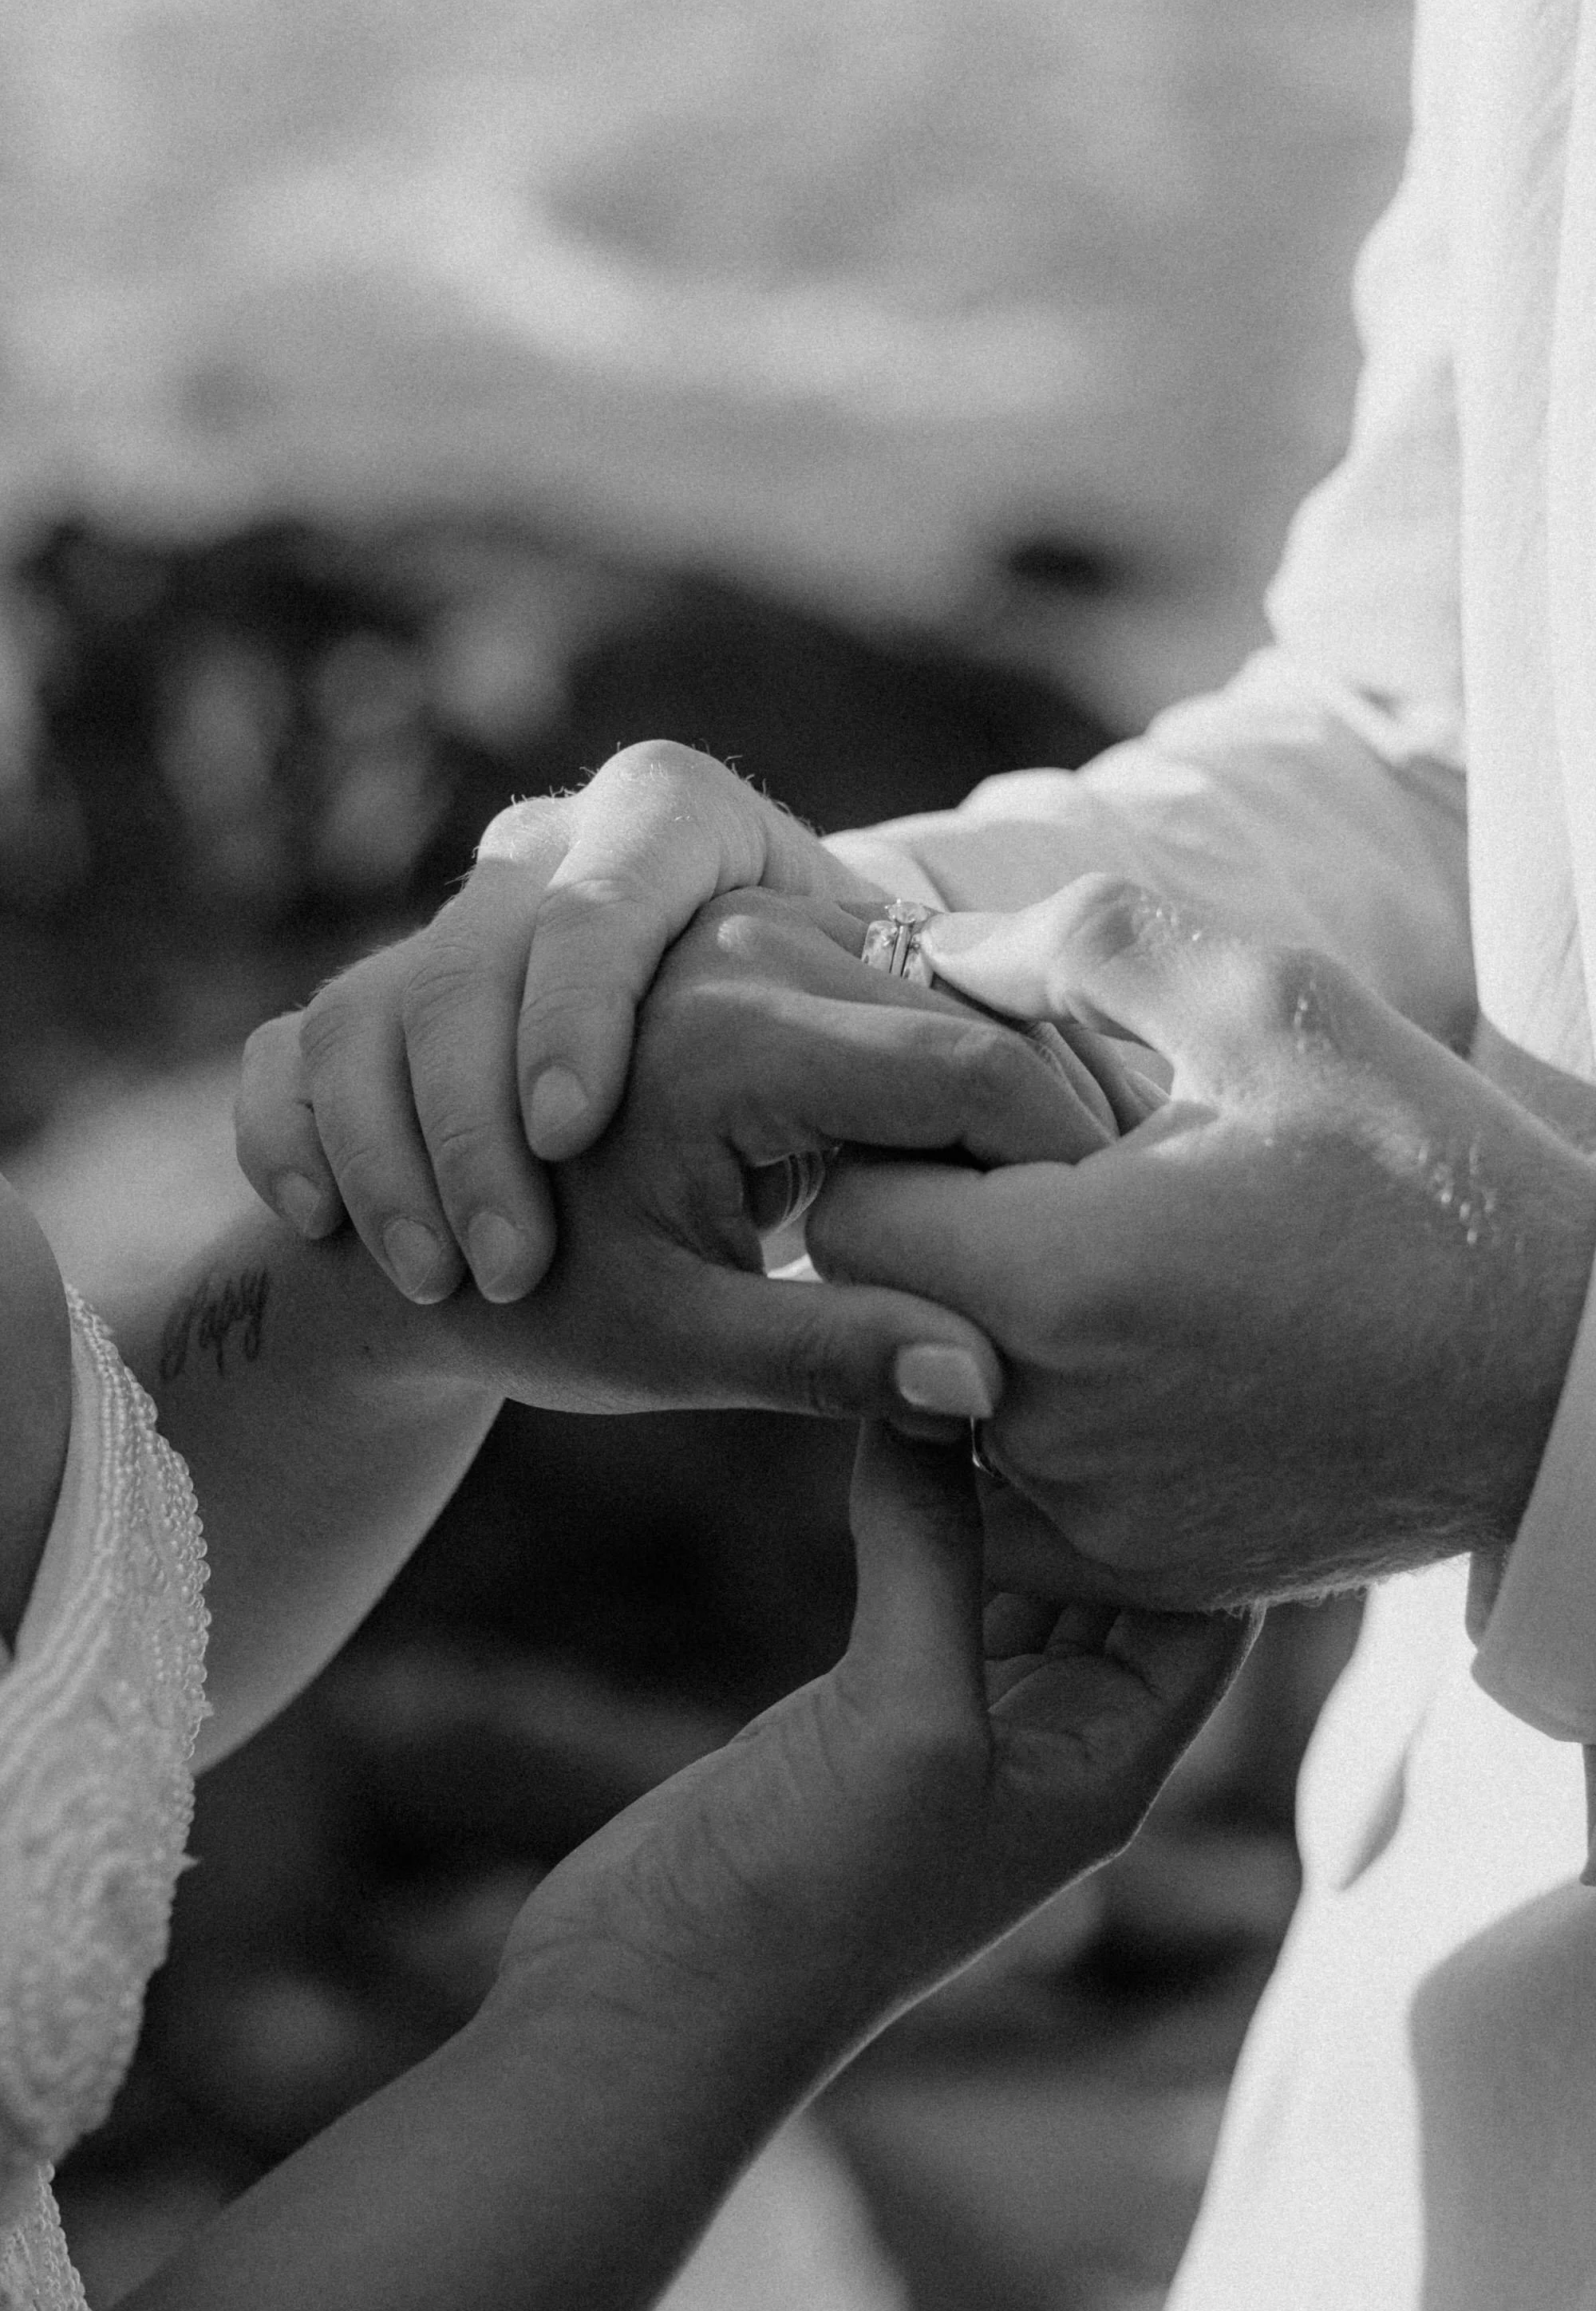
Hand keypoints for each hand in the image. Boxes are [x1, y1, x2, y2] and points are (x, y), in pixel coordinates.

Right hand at [236, 742, 855, 1302]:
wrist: (654, 1144)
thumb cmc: (776, 1160)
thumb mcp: (835, 1194)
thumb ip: (894, 1258)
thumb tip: (983, 1378)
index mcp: (693, 843)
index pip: (621, 877)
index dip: (581, 997)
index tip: (569, 1130)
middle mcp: (555, 858)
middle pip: (479, 947)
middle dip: (477, 1112)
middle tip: (507, 1263)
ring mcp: (443, 930)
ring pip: (372, 1006)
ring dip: (390, 1148)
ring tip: (439, 1280)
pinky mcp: (359, 1012)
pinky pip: (287, 1052)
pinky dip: (290, 1135)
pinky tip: (321, 1224)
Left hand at [426, 888, 1112, 1423]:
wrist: (424, 1221)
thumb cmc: (539, 1300)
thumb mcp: (680, 1345)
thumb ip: (835, 1354)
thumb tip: (985, 1386)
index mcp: (724, 1032)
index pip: (967, 1074)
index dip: (1062, 1164)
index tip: (1120, 1255)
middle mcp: (735, 942)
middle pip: (971, 1022)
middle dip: (1052, 1129)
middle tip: (1117, 1243)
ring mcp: (741, 923)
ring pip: (945, 996)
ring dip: (1010, 1098)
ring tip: (1062, 1216)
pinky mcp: (749, 936)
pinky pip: (898, 990)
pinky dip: (954, 1076)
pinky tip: (989, 1175)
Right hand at [504, 1423, 1255, 2036]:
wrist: (657, 1994)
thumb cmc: (810, 1895)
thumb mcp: (901, 1716)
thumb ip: (931, 1553)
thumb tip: (937, 1390)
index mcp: (1106, 1762)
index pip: (1208, 1610)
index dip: (1212, 1504)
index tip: (1192, 1383)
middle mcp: (1051, 1739)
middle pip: (1123, 1581)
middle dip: (1117, 1473)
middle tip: (1102, 1338)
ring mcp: (956, 1722)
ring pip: (1023, 1572)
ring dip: (1020, 1480)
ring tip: (1010, 1355)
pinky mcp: (867, 1705)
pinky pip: (932, 1581)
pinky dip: (934, 1507)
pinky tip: (914, 1422)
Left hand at [808, 876, 1595, 1605]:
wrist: (1565, 1376)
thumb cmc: (1429, 1172)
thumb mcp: (1275, 1005)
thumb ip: (1086, 946)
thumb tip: (941, 948)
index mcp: (1059, 1279)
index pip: (849, 1207)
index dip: (896, 1140)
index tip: (984, 1112)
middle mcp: (1048, 1421)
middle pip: (885, 1307)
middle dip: (932, 1227)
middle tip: (1043, 1175)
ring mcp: (1090, 1513)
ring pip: (941, 1395)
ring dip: (983, 1319)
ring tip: (1112, 1259)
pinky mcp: (1138, 1569)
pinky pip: (1013, 1487)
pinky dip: (1040, 1415)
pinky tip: (1143, 1354)